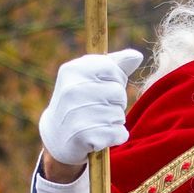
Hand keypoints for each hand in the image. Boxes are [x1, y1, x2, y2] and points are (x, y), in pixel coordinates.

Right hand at [38, 49, 143, 175]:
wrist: (56, 136)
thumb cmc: (79, 101)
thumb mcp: (89, 77)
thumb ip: (114, 65)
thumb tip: (137, 56)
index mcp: (73, 70)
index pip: (112, 68)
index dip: (115, 79)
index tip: (103, 87)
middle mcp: (73, 90)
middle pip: (118, 93)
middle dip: (116, 103)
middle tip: (98, 109)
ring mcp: (77, 113)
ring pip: (119, 114)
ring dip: (114, 121)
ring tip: (96, 122)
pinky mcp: (85, 136)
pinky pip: (119, 133)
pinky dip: (115, 136)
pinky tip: (99, 136)